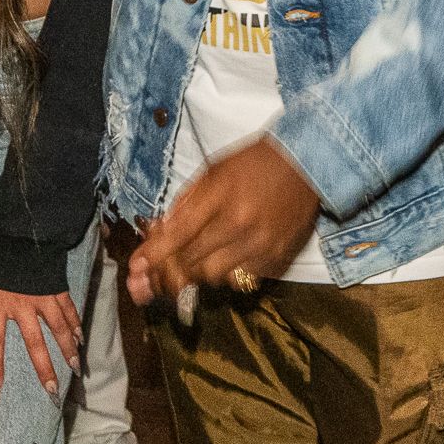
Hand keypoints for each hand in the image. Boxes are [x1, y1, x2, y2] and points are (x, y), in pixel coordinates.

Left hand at [0, 276, 83, 397]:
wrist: (19, 230)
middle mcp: (22, 307)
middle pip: (34, 343)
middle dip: (44, 368)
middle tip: (53, 390)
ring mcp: (42, 298)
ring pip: (58, 329)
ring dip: (67, 349)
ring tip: (75, 367)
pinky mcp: (57, 288)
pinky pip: (68, 309)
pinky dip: (75, 323)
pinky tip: (80, 337)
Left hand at [130, 139, 320, 302]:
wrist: (306, 164)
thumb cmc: (254, 162)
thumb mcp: (214, 170)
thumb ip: (186, 201)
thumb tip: (158, 232)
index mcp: (220, 195)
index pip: (179, 234)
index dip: (154, 255)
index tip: (136, 267)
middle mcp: (240, 223)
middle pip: (192, 262)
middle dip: (169, 271)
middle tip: (157, 276)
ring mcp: (260, 244)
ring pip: (214, 277)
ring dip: (198, 274)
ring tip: (196, 262)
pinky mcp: (276, 258)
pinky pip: (241, 280)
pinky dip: (228, 275)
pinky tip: (227, 261)